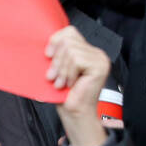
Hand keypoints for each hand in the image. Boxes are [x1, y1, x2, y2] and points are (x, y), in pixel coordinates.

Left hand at [46, 26, 109, 145]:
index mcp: (87, 51)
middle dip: (56, 59)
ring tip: (62, 82)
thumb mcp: (58, 69)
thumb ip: (57, 54)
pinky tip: (71, 83)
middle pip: (68, 39)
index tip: (48, 56)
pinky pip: (77, 60)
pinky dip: (69, 73)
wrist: (75, 113)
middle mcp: (96, 53)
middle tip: (54, 76)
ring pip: (71, 50)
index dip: (55, 41)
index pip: (69, 32)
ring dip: (62, 69)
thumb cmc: (66, 94)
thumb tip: (45, 43)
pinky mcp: (99, 66)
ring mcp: (100, 59)